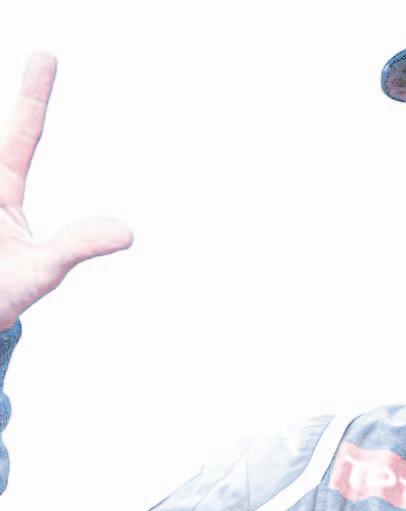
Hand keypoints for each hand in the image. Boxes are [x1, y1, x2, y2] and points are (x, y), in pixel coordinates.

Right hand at [0, 51, 132, 330]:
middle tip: (44, 56)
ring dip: (2, 206)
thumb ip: (76, 247)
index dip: (35, 97)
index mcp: (3, 192)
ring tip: (9, 231)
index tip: (49, 55)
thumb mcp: (44, 271)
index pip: (22, 136)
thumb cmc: (6, 294)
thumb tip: (127, 233)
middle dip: (23, 97)